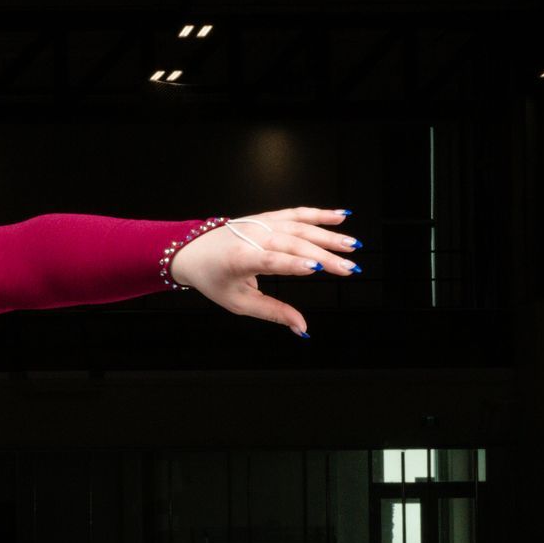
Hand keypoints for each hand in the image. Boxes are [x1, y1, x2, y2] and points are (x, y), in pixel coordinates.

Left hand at [169, 206, 356, 334]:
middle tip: (349, 268)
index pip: (271, 261)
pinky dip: (319, 214)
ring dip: (328, 235)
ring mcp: (260, 223)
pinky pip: (296, 213)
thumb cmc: (214, 280)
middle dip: (324, 256)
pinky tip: (341, 216)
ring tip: (351, 245)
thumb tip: (303, 328)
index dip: (293, 264)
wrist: (191, 250)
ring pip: (299, 227)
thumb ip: (274, 313)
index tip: (316, 268)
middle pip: (293, 244)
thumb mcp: (239, 303)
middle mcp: (252, 236)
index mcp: (240, 259)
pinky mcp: (266, 217)